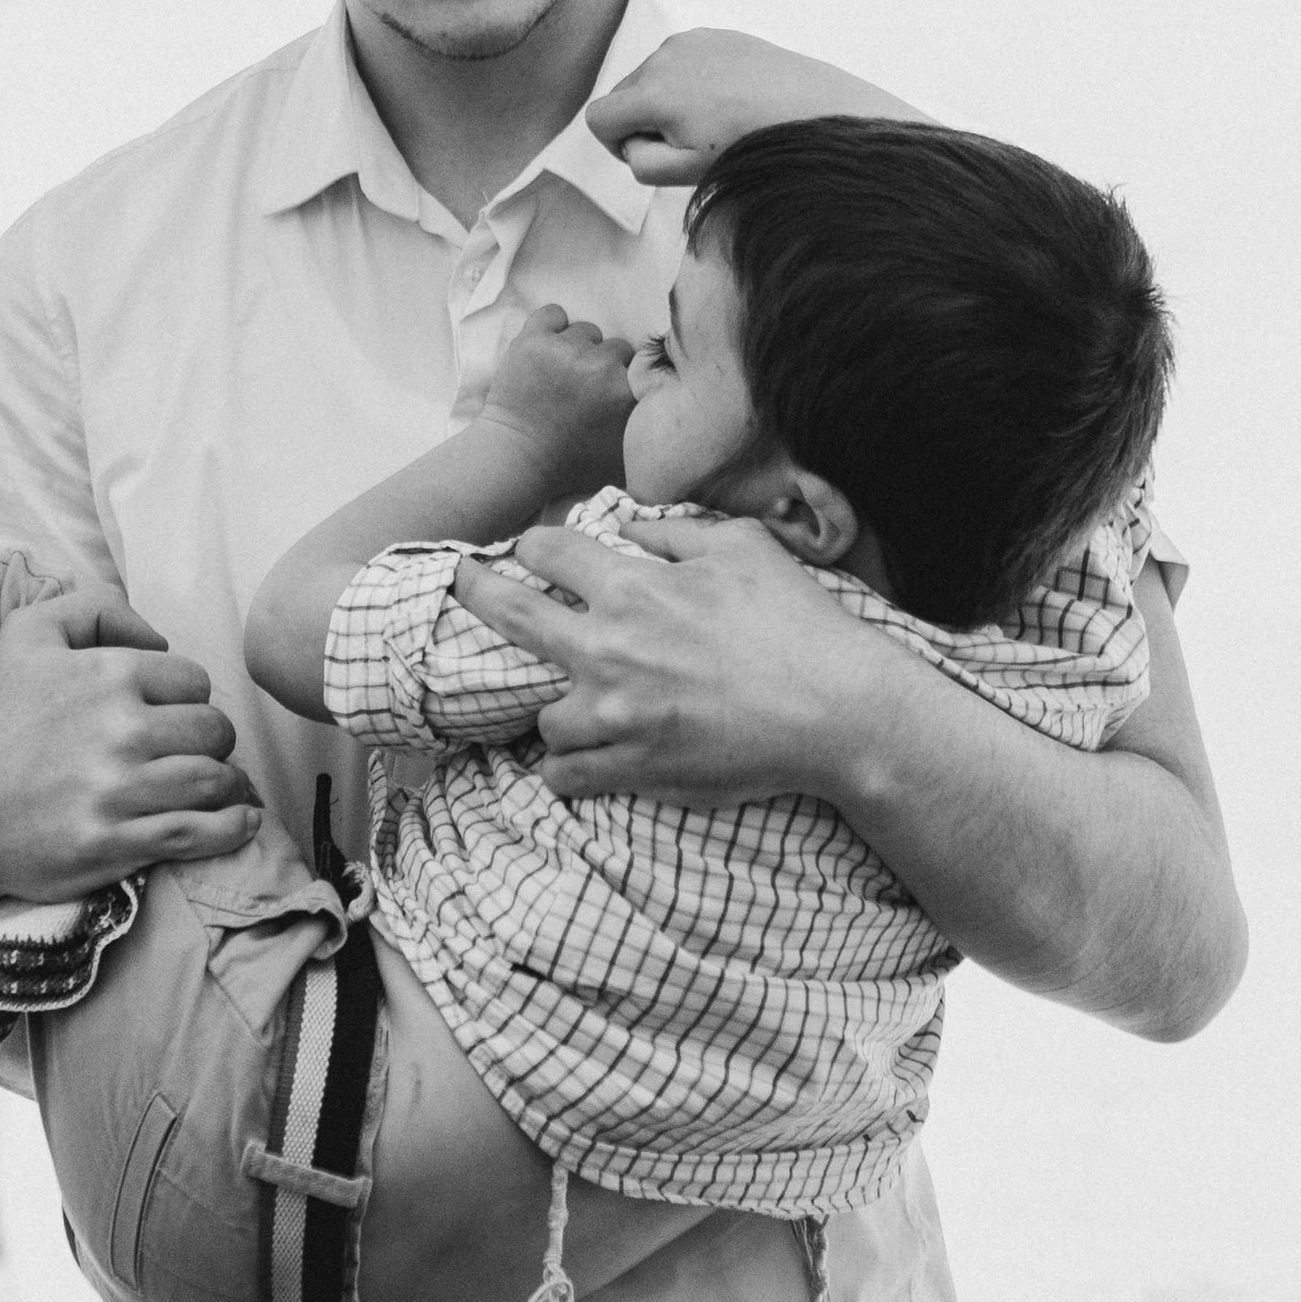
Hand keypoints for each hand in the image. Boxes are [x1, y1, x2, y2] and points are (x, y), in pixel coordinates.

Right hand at [0, 584, 261, 925]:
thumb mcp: (25, 638)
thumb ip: (95, 609)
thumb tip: (157, 637)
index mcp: (106, 675)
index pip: (194, 681)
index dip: (187, 698)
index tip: (171, 716)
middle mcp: (119, 730)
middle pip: (213, 730)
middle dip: (210, 741)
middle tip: (193, 753)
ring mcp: (118, 791)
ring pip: (215, 780)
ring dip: (227, 784)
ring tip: (219, 788)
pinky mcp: (115, 844)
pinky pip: (200, 833)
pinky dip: (233, 828)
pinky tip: (240, 822)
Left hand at [449, 510, 888, 803]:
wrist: (836, 713)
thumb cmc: (796, 622)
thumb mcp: (742, 547)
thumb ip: (672, 530)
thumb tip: (626, 526)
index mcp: (632, 589)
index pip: (545, 552)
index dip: (535, 545)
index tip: (533, 551)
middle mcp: (608, 650)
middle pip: (509, 616)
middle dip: (477, 593)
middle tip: (464, 586)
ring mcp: (615, 716)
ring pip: (541, 716)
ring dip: (552, 707)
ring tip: (571, 706)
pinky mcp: (632, 769)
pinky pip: (564, 776)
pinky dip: (564, 770)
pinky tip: (574, 761)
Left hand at [482, 305, 639, 503]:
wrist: (517, 457)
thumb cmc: (570, 462)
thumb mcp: (625, 454)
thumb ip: (650, 427)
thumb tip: (670, 410)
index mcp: (625, 390)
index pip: (640, 363)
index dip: (626, 376)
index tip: (611, 389)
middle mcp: (600, 365)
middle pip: (615, 346)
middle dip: (603, 364)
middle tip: (584, 386)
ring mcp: (564, 349)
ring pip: (584, 330)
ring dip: (577, 348)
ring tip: (562, 372)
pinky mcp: (533, 339)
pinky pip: (553, 313)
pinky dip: (551, 327)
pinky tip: (547, 349)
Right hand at [588, 26, 923, 185]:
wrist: (809, 108)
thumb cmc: (750, 144)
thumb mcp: (687, 171)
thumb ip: (641, 164)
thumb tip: (630, 146)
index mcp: (653, 94)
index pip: (598, 119)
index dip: (617, 145)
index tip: (652, 154)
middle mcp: (663, 58)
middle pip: (622, 95)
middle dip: (642, 121)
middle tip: (687, 142)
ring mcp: (688, 40)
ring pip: (650, 76)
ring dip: (665, 100)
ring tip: (711, 119)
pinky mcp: (712, 33)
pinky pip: (679, 59)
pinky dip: (688, 79)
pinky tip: (724, 97)